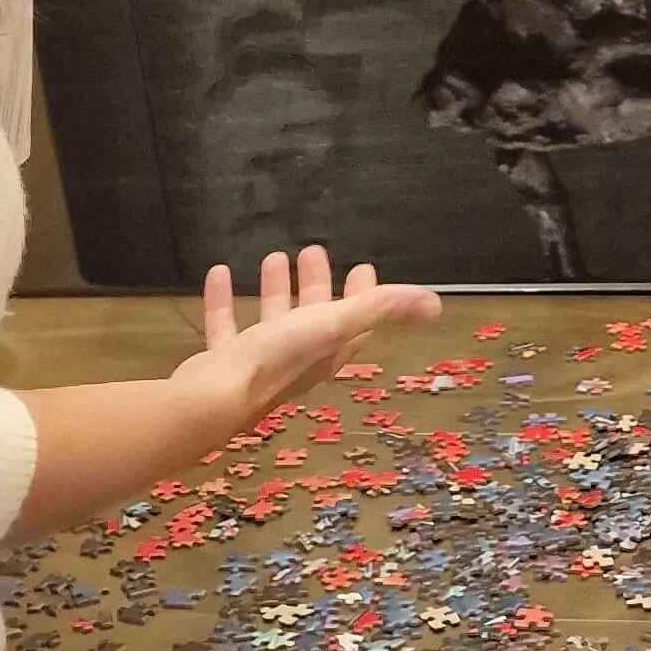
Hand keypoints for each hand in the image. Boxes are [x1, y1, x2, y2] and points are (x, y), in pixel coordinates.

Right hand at [184, 248, 441, 424]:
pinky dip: (224, 300)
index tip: (362, 267)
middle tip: (313, 251)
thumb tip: (436, 304)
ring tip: (271, 257)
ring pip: (270, 322)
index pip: (356, 324)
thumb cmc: (277, 358)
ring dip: (274, 290)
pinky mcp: (222, 363)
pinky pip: (225, 326)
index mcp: (326, 353)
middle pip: (313, 318)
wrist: (213, 399)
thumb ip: (380, 310)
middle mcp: (296, 360)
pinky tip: (218, 272)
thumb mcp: (333, 325)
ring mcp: (256, 364)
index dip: (364, 297)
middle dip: (315, 286)